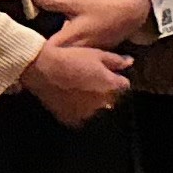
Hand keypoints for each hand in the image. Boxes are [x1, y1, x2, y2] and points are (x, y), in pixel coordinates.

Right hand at [17, 31, 131, 125]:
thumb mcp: (96, 54)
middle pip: (111, 98)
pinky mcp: (70, 119)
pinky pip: (80, 116)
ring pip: (96, 109)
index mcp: (110, 86)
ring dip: (93, 102)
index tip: (111, 74)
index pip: (124, 85)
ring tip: (81, 90)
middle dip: (106, 91)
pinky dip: (78, 109)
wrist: (42, 69)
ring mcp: (85, 113)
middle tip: (93, 81)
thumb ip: (116, 61)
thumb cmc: (71, 58)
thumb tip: (130, 62)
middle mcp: (101, 103)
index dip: (118, 79)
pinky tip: (71, 99)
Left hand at [31, 0, 153, 51]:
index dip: (31, 52)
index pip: (44, 51)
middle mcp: (76, 52)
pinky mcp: (90, 59)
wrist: (129, 15)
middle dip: (39, 59)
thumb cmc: (102, 8)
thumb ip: (51, 0)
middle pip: (52, 61)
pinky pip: (73, 63)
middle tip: (23, 57)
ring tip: (34, 62)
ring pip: (63, 64)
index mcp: (70, 38)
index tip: (20, 49)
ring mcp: (84, 58)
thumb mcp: (76, 2)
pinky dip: (64, 61)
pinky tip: (56, 60)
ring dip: (51, 61)